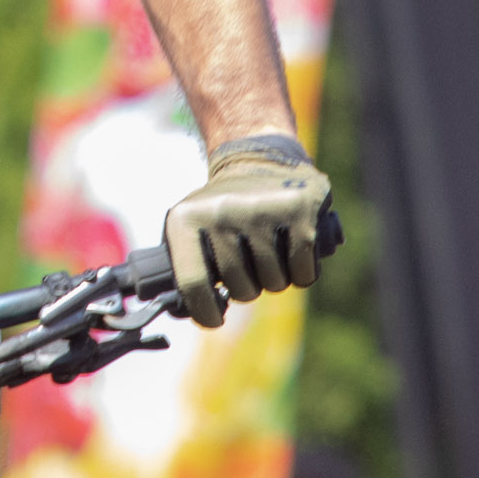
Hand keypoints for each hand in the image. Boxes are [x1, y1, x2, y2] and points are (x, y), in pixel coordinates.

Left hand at [162, 135, 332, 328]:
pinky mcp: (299, 211)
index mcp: (185, 218)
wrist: (258, 159)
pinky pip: (304, 273)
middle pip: (241, 288)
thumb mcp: (189, 228)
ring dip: (274, 278)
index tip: (215, 318)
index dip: (205, 312)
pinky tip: (293, 251)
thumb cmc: (221, 210)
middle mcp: (221, 211)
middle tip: (247, 264)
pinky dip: (302, 272)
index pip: (193, 283)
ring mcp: (261, 210)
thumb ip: (182, 269)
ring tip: (268, 252)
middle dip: (247, 287)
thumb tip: (174, 313)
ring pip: (274, 283)